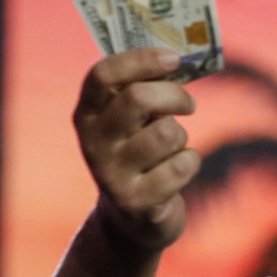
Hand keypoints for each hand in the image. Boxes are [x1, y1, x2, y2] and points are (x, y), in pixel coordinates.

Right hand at [74, 49, 200, 251]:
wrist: (133, 218)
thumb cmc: (139, 153)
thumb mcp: (132, 122)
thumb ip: (145, 90)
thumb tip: (180, 57)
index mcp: (87, 114)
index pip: (103, 74)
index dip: (141, 60)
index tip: (174, 58)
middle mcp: (93, 143)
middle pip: (139, 98)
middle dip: (174, 95)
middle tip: (188, 104)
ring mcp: (111, 175)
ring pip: (167, 133)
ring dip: (181, 137)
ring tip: (172, 148)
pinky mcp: (137, 202)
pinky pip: (182, 165)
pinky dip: (189, 163)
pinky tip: (176, 172)